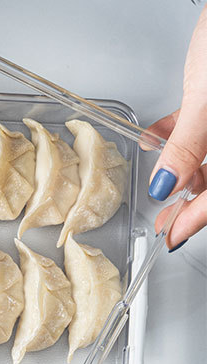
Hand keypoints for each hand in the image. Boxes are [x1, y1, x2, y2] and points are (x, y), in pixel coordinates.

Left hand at [146, 3, 206, 248]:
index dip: (198, 219)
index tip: (173, 236)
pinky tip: (162, 136)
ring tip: (161, 178)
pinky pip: (206, 127)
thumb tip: (169, 184)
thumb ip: (189, 146)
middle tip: (165, 221)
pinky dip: (185, 134)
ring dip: (186, 166)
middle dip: (191, 199)